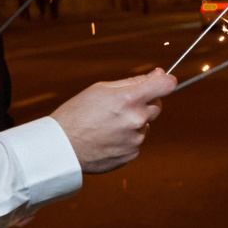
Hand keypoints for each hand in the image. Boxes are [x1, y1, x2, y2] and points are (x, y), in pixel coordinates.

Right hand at [48, 70, 174, 173]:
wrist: (61, 146)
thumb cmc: (77, 113)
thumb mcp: (101, 89)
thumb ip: (133, 82)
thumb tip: (158, 74)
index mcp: (129, 99)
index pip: (166, 86)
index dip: (166, 81)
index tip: (163, 80)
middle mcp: (136, 119)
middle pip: (157, 106)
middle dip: (144, 103)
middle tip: (120, 106)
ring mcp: (136, 138)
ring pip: (145, 125)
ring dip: (133, 122)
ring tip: (107, 125)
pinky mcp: (132, 153)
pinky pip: (136, 141)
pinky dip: (126, 138)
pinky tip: (107, 138)